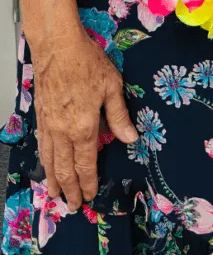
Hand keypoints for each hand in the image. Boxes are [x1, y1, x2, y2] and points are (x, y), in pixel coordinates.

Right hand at [32, 17, 136, 208]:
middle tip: (73, 206)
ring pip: (50, 160)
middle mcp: (63, 132)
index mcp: (84, 127)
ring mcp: (48, 125)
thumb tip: (130, 138)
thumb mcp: (112, 86)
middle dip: (70, 190)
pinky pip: (42, 146)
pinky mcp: (40, 116)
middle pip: (65, 169)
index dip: (89, 182)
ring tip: (55, 195)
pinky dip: (44, 161)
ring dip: (53, 180)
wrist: (57, 47)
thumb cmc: (88, 62)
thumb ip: (119, 116)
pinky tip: (46, 165)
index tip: (91, 196)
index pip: (86, 164)